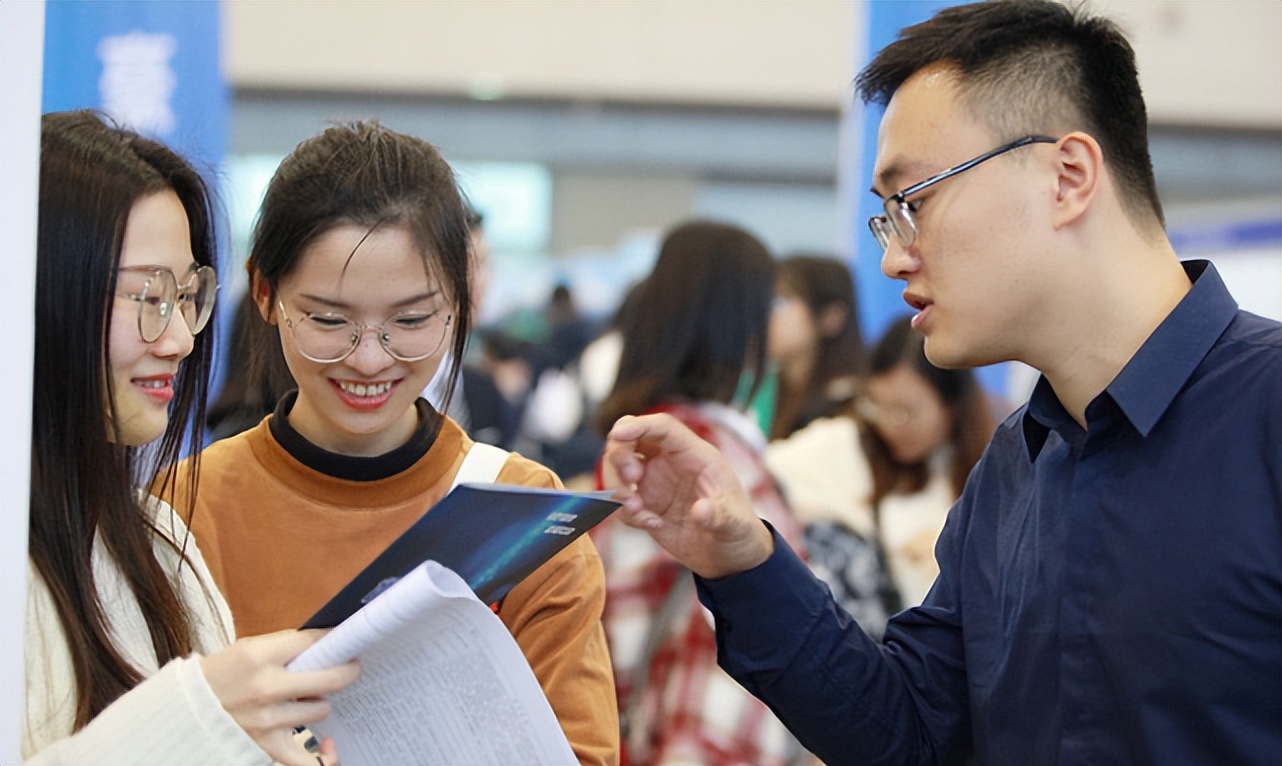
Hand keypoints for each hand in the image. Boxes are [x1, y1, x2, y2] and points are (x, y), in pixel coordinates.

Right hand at [200, 629, 359, 765]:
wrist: (189, 708)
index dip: (336, 641)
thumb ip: (286, 647)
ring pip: (321, 709)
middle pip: (330, 678)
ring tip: (310, 697)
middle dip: (346, 671)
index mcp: (259, 657)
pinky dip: (323, 754)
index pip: (314, 642)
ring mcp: (267, 720)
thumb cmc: (223, 675)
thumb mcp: (250, 648)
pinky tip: (329, 744)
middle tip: (351, 667)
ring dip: (320, 703)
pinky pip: (306, 758)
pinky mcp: (267, 745)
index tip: (345, 643)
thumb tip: (328, 643)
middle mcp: (265, 688)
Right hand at [603, 413, 773, 578]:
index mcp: (696, 455)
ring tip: (638, 511)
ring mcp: (655, 482)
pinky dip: (626, 512)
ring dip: (618, 487)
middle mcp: (671, 463)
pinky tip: (652, 525)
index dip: (639, 426)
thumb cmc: (738, 531)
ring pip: (619, 467)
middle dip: (621, 456)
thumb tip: (701, 511)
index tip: (618, 434)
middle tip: (631, 482)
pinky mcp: (645, 503)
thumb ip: (720, 516)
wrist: (728, 558)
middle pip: (631, 440)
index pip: (663, 428)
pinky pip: (621, 499)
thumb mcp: (735, 524)